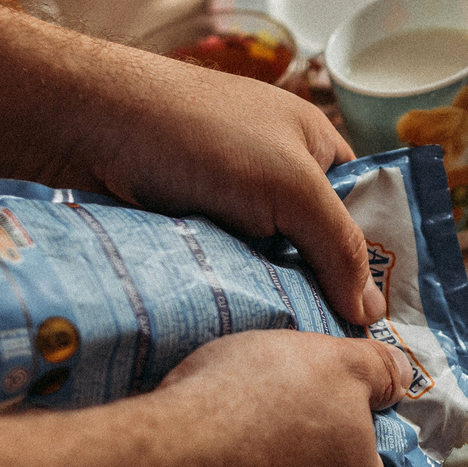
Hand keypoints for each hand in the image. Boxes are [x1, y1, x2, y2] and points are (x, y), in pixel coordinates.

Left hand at [56, 46, 385, 325]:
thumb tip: (372, 315)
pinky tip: (236, 322)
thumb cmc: (201, 135)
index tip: (377, 320)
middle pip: (314, 243)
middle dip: (319, 286)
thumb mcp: (291, 187)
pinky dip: (231, 288)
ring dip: (272, 293)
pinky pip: (226, 265)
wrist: (90, 122)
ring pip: (268, 261)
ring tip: (283, 342)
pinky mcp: (189, 219)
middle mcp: (276, 170)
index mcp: (315, 145)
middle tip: (329, 344)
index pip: (362, 209)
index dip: (373, 259)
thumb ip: (339, 247)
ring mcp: (229, 196)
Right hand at [143, 330, 403, 466]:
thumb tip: (399, 376)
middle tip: (254, 406)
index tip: (301, 393)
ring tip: (214, 431)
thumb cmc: (257, 413)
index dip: (336, 415)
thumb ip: (378, 370)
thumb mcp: (335, 364)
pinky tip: (186, 463)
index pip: (364, 456)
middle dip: (290, 446)